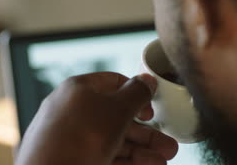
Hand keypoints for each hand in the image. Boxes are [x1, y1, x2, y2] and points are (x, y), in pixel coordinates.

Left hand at [15, 72, 178, 164]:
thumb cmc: (76, 138)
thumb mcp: (117, 109)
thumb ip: (137, 93)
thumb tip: (147, 80)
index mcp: (78, 90)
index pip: (113, 83)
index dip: (136, 93)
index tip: (152, 109)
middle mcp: (72, 113)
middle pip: (117, 118)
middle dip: (146, 133)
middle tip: (166, 144)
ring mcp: (70, 140)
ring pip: (113, 142)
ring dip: (141, 152)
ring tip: (162, 161)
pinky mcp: (71, 160)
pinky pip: (105, 157)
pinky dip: (127, 162)